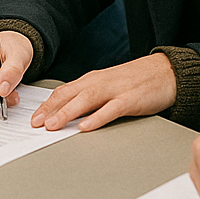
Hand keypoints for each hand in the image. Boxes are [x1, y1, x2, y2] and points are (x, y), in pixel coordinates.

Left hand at [30, 53, 176, 131]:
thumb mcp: (108, 86)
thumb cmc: (136, 81)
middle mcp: (101, 82)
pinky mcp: (132, 99)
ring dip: (67, 113)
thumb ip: (90, 98)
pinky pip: (111, 109)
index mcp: (93, 79)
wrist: (166, 71)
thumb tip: (69, 114)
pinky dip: (97, 118)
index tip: (34, 118)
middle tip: (36, 123)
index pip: (64, 91)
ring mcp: (116, 90)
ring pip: (86, 100)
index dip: (48, 104)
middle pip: (71, 94)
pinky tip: (86, 127)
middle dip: (51, 108)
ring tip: (53, 126)